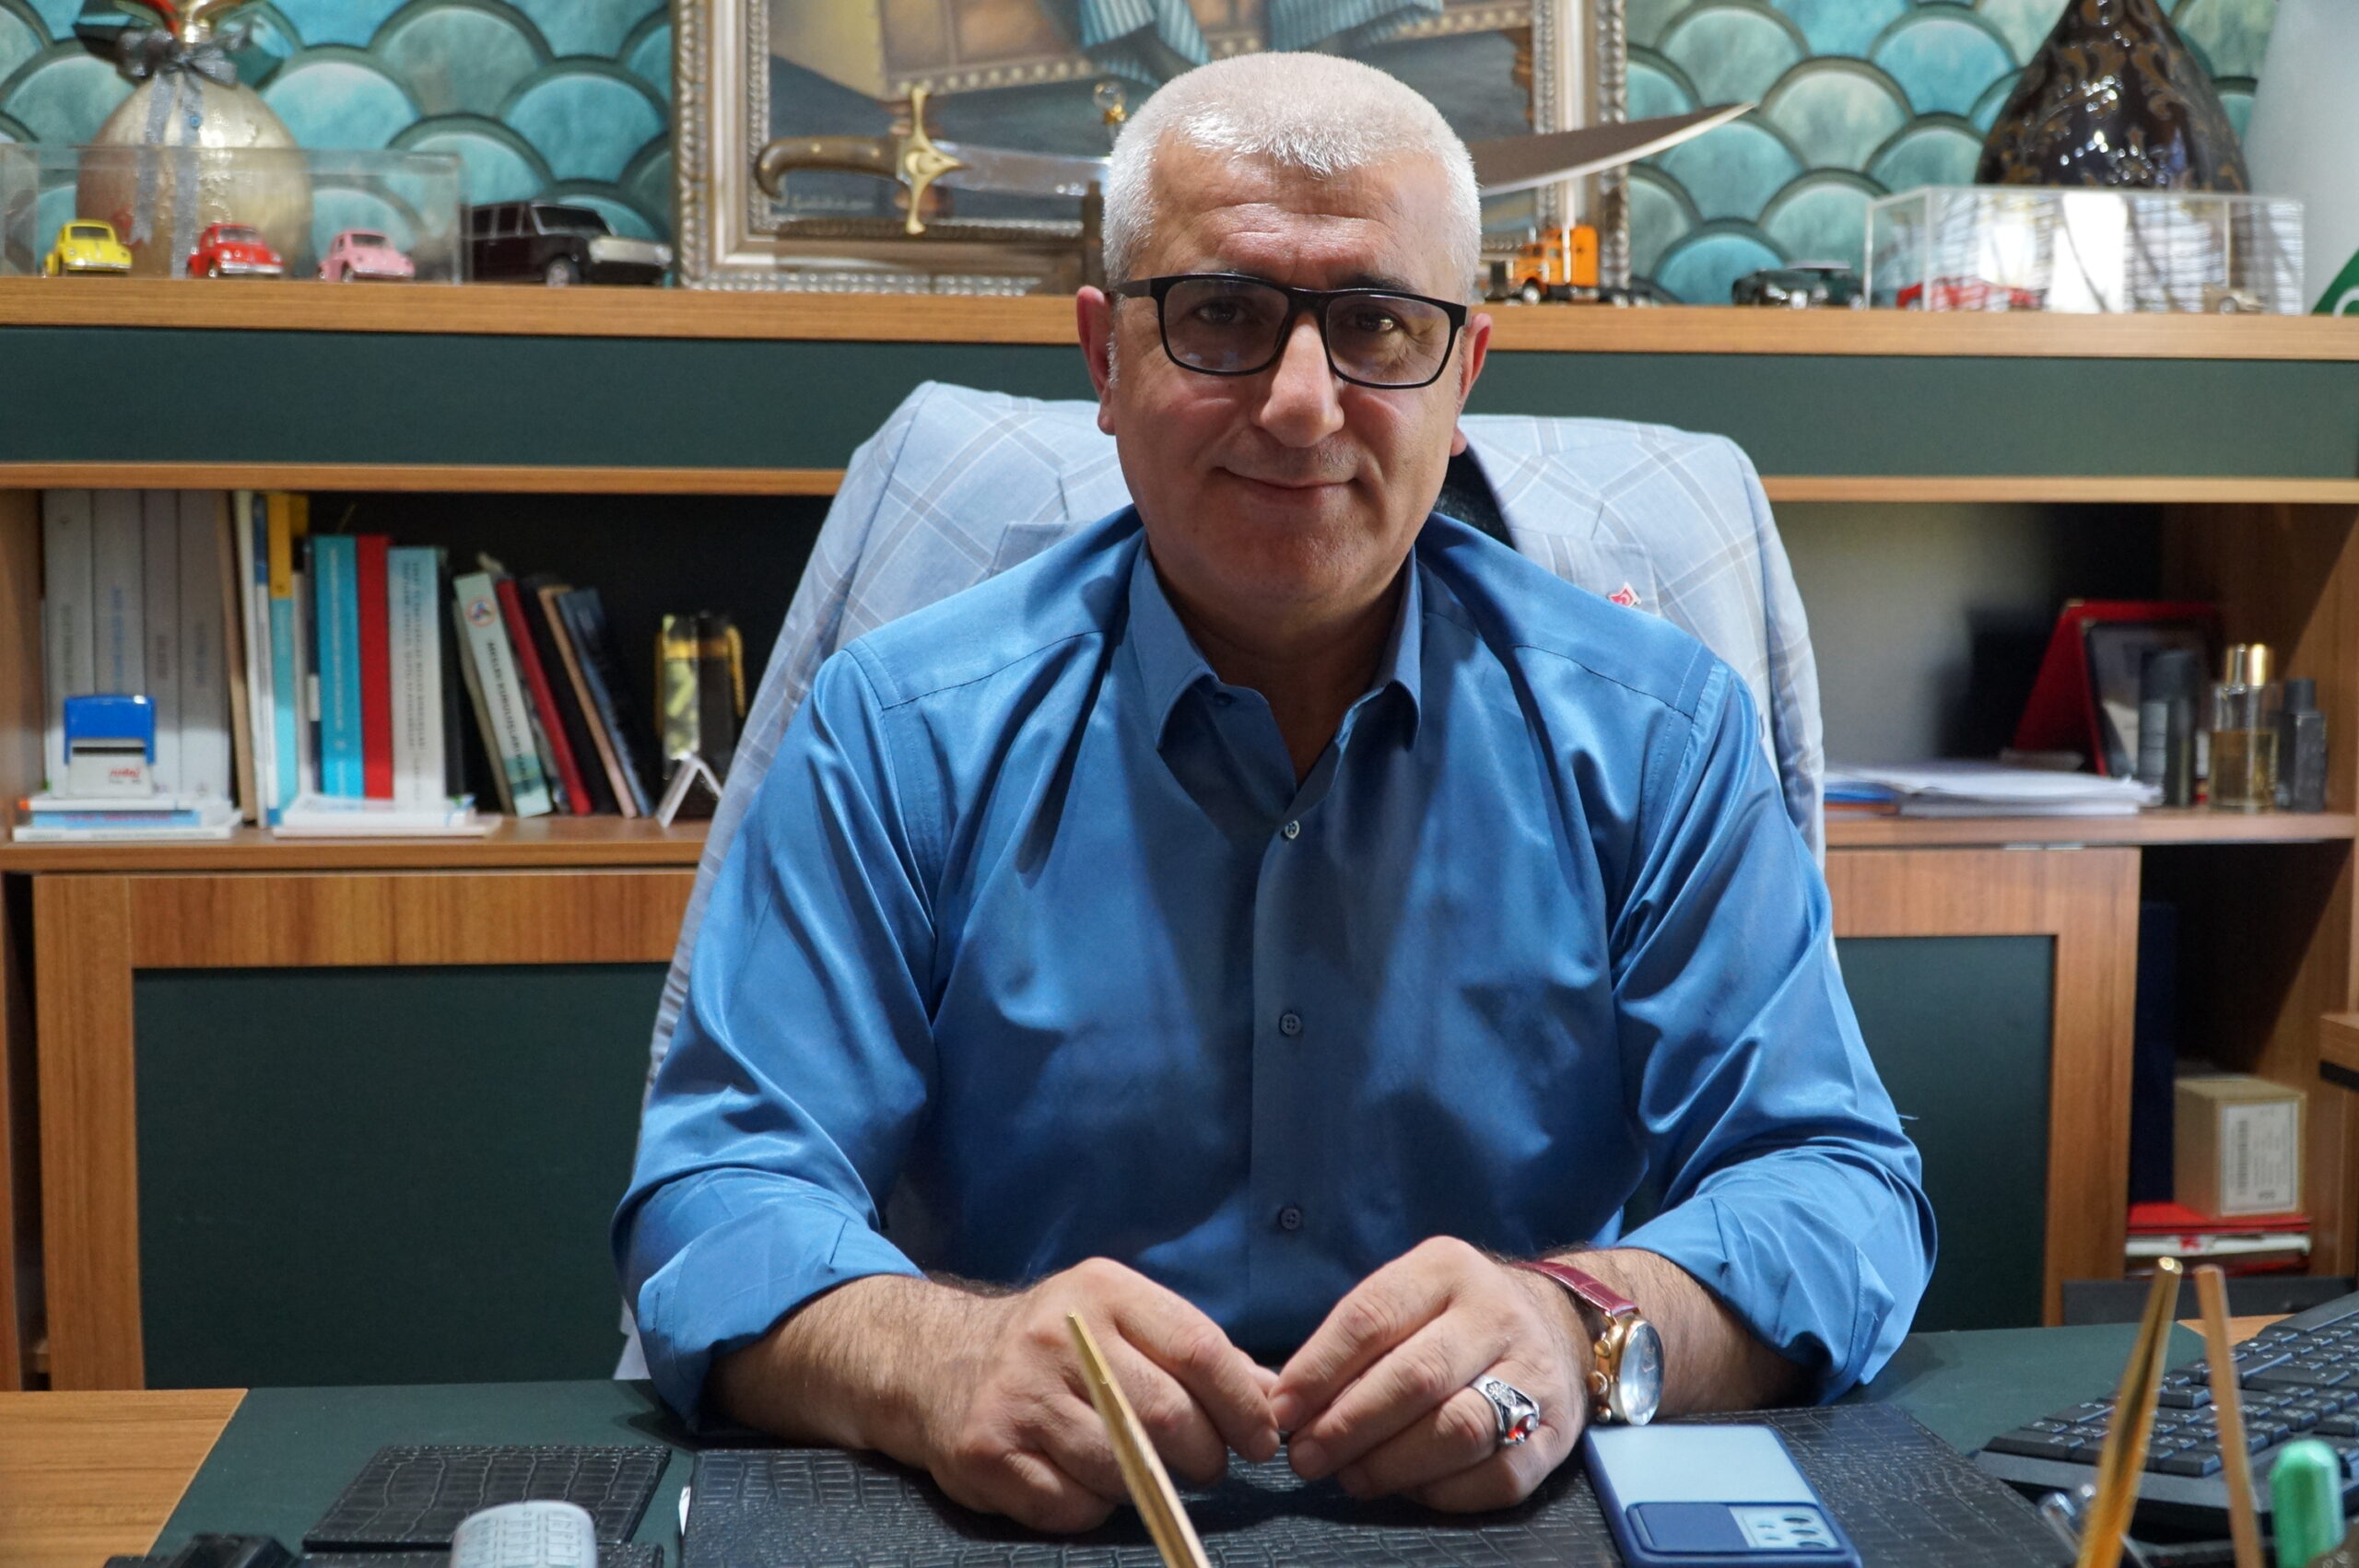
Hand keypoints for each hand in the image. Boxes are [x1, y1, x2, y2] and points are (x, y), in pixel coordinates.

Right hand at [913, 1258, 1279, 1531]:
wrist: (935, 1360)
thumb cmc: (1052, 1345)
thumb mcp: (1118, 1318)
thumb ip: (1192, 1351)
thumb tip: (1270, 1395)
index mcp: (1102, 1292)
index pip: (1197, 1348)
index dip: (1241, 1403)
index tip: (1261, 1439)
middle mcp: (1058, 1337)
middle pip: (1165, 1415)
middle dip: (1205, 1454)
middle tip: (1209, 1466)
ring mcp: (1018, 1396)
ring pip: (1121, 1467)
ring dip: (1150, 1485)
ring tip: (1146, 1472)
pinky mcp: (988, 1451)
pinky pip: (1072, 1505)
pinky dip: (1095, 1507)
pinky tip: (1088, 1483)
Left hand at [1271, 1237, 1588, 1509]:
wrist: (1558, 1323)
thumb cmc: (1453, 1319)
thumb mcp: (1408, 1298)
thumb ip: (1353, 1343)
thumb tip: (1287, 1406)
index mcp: (1445, 1269)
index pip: (1371, 1317)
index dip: (1318, 1370)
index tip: (1281, 1412)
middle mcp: (1495, 1314)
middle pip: (1415, 1377)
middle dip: (1349, 1426)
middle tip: (1306, 1457)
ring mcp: (1535, 1373)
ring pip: (1459, 1429)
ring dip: (1392, 1463)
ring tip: (1351, 1476)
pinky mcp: (1557, 1432)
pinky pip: (1499, 1476)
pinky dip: (1444, 1491)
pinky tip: (1410, 1487)